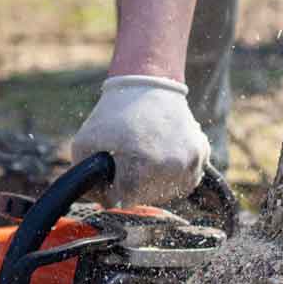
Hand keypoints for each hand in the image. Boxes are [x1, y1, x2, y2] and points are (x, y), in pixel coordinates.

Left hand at [70, 74, 209, 206]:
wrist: (149, 83)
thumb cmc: (114, 113)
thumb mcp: (84, 142)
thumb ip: (81, 177)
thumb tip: (96, 200)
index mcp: (141, 166)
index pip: (123, 199)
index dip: (111, 188)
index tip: (111, 170)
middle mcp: (170, 167)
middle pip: (146, 197)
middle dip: (132, 184)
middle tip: (127, 158)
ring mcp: (190, 161)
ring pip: (167, 192)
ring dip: (153, 181)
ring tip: (144, 154)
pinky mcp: (201, 154)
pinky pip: (185, 179)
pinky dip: (173, 172)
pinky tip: (162, 151)